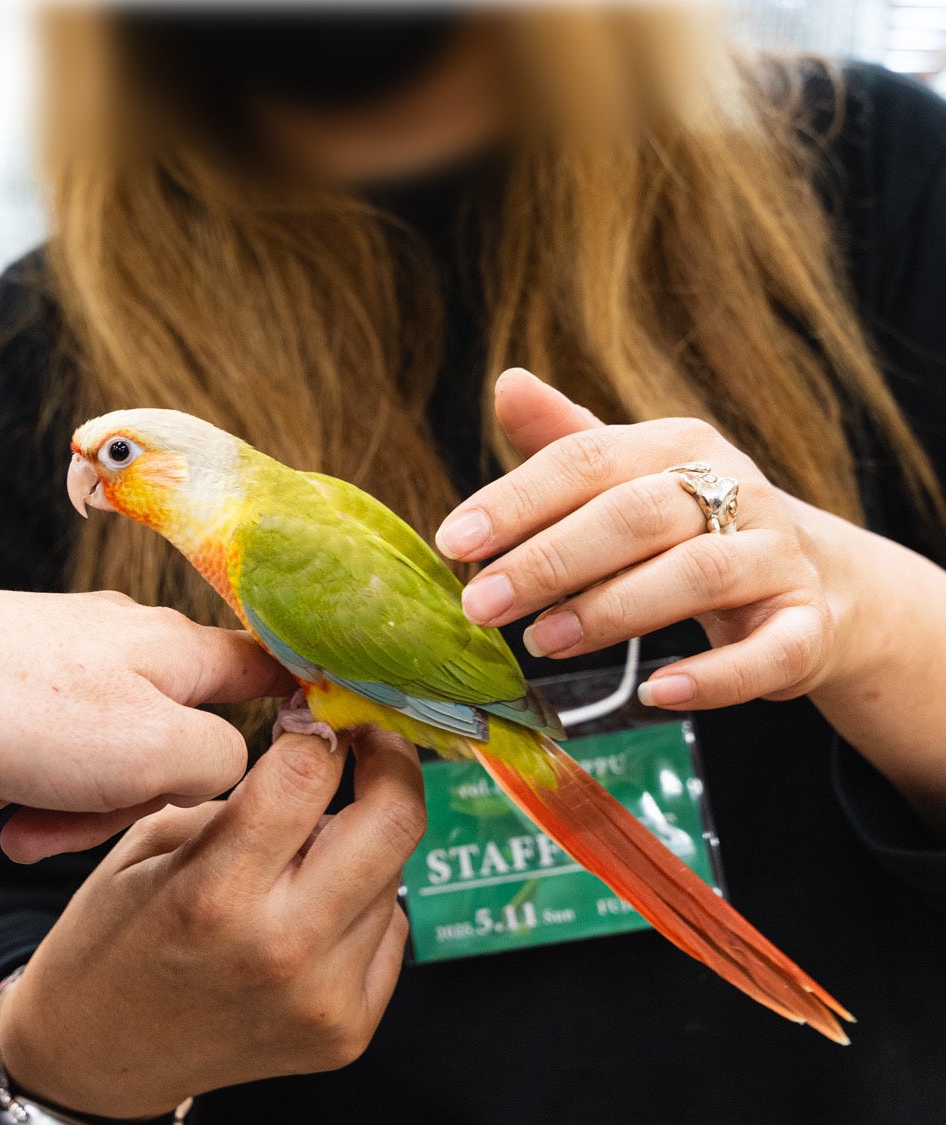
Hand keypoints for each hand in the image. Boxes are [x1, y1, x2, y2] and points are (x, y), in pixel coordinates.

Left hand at [0, 584, 293, 855]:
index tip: (299, 777)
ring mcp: (69, 665)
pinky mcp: (16, 689)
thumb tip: (240, 771)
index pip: (275, 672)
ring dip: (63, 809)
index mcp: (179, 650)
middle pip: (181, 738)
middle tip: (82, 828)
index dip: (300, 719)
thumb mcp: (151, 752)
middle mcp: (131, 647)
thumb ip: (226, 765)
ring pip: (105, 759)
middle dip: (133, 803)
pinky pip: (45, 756)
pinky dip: (17, 790)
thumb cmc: (16, 708)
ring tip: (10, 829)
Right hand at [0, 728, 424, 1117]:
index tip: (322, 715)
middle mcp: (281, 946)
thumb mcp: (148, 843)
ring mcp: (322, 998)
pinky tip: (312, 910)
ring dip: (364, 844)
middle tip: (370, 744)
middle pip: (394, 822)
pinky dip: (362, 904)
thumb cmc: (112, 937)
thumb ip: (238, 802)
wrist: (97, 1056)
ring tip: (307, 851)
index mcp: (215, 890)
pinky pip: (389, 932)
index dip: (324, 726)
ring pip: (394, 876)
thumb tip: (319, 757)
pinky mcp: (347, 1033)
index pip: (309, 773)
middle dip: (392, 764)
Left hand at [435, 368, 868, 711]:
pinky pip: (768, 652)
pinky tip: (656, 694)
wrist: (816, 579)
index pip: (586, 461)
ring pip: (696, 574)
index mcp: (678, 446)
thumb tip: (507, 383)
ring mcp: (776, 557)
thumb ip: (566, 440)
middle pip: (634, 515)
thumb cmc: (690, 525)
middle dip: (548, 560)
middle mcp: (735, 489)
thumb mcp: (630, 477)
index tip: (455, 543)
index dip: (516, 501)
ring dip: (611, 611)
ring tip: (542, 642)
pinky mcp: (806, 625)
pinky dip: (712, 677)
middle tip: (481, 605)